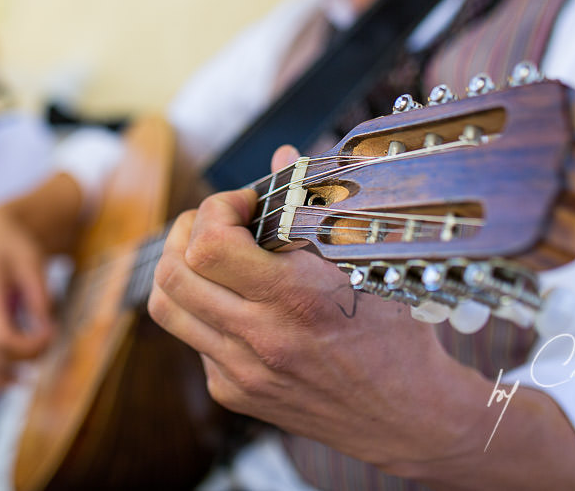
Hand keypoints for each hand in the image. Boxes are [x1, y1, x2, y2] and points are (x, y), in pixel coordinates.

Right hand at [0, 205, 55, 387]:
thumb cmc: (12, 246)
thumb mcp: (32, 262)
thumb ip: (39, 296)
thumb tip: (49, 331)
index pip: (2, 337)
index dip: (30, 346)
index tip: (53, 335)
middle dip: (24, 360)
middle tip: (48, 346)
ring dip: (4, 377)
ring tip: (31, 374)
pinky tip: (17, 371)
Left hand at [147, 145, 477, 477]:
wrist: (407, 416)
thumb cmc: (395, 333)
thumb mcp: (367, 261)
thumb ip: (315, 206)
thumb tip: (281, 157)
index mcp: (298, 298)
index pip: (210, 245)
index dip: (216, 209)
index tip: (244, 202)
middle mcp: (262, 338)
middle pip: (172, 273)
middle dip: (186, 232)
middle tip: (217, 223)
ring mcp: (242, 371)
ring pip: (168, 306)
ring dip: (181, 268)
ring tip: (211, 254)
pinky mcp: (233, 393)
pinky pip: (192, 338)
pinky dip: (204, 308)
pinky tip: (238, 300)